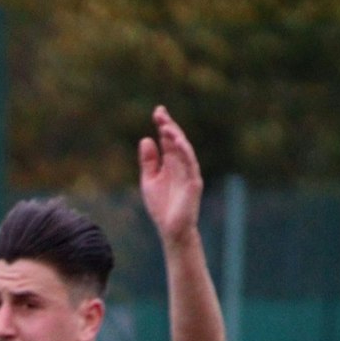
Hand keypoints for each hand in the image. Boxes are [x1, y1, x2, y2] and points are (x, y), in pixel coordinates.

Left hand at [139, 105, 203, 243]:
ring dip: (175, 136)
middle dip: (168, 126)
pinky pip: (190, 163)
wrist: (171, 228)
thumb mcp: (149, 180)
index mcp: (171, 163)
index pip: (167, 140)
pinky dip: (184, 151)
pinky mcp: (194, 181)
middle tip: (159, 113)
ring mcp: (189, 172)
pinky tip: (176, 141)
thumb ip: (149, 161)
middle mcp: (182, 164)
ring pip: (184, 149)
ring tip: (165, 126)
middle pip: (176, 141)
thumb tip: (146, 139)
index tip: (157, 112)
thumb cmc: (161, 206)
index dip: (163, 125)